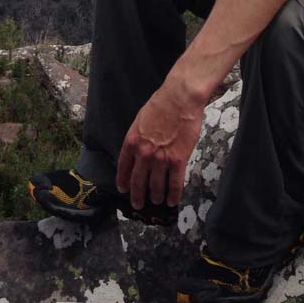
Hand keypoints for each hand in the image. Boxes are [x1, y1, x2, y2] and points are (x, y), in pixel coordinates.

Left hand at [116, 78, 205, 208]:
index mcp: (132, 141)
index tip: (123, 189)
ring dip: (155, 196)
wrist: (180, 98)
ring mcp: (161, 159)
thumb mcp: (141, 120)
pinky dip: (173, 195)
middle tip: (138, 204)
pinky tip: (172, 201)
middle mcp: (143, 154)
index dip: (123, 181)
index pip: (123, 167)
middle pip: (138, 181)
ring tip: (156, 201)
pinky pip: (174, 184)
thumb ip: (138, 137)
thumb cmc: (161, 103)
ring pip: (156, 186)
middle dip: (137, 196)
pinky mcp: (178, 161)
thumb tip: (139, 150)